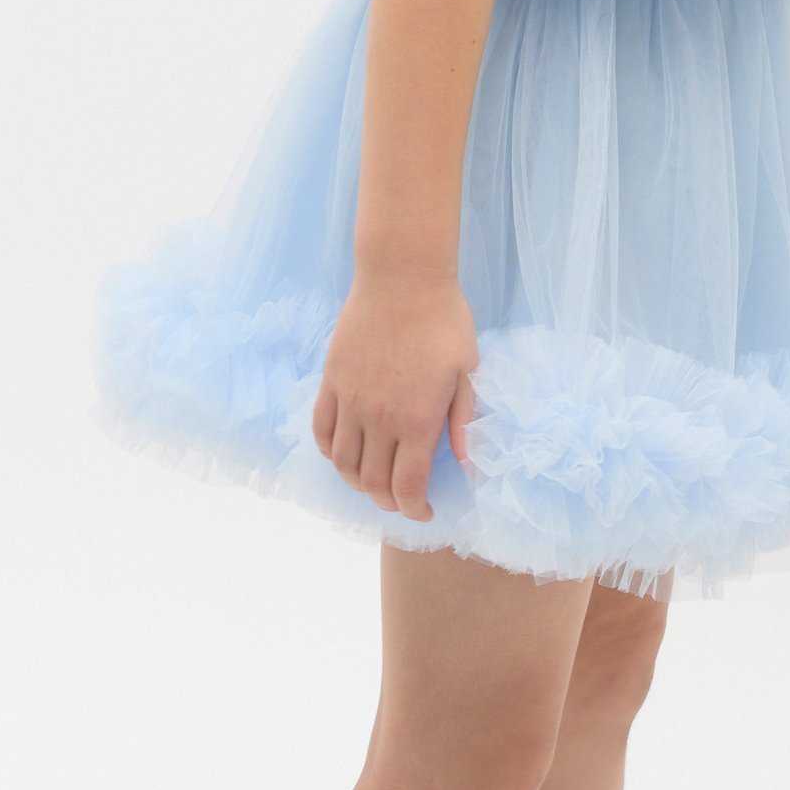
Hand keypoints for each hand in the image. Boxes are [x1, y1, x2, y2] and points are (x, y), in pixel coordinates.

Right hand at [311, 271, 479, 521]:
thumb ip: (464, 423)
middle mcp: (377, 418)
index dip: (413, 510)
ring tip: (373, 482)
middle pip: (372, 482)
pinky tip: (343, 454)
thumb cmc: (444, 320)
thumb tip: (466, 465)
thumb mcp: (468, 372)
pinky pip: (321, 430)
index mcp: (416, 421)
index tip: (423, 512)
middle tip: (402, 500)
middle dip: (387, 502)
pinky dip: (330, 451)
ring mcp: (349, 400)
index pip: (406, 488)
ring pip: (342, 462)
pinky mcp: (331, 382)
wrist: (403, 277)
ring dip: (356, 482)